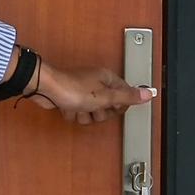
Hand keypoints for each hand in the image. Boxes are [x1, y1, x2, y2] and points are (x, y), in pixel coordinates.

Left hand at [28, 53, 153, 126]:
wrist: (45, 89)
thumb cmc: (72, 89)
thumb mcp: (105, 96)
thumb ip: (128, 96)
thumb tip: (148, 93)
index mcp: (108, 79)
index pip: (125, 96)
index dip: (118, 106)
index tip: (110, 106)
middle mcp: (97, 83)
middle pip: (108, 108)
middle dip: (99, 113)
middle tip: (92, 107)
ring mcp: (84, 91)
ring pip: (92, 114)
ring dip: (85, 115)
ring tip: (78, 107)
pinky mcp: (72, 98)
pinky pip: (79, 113)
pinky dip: (73, 114)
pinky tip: (68, 107)